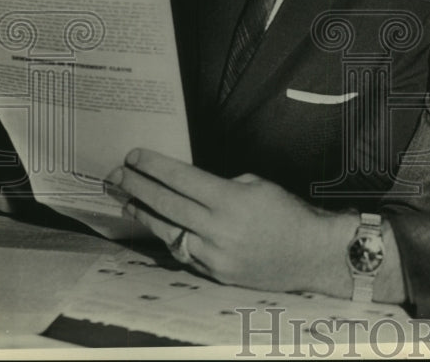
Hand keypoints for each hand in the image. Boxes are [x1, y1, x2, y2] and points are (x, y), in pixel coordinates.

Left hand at [107, 149, 353, 295]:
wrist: (313, 254)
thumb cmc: (290, 213)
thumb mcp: (258, 186)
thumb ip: (223, 187)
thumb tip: (194, 189)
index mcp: (231, 201)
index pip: (182, 179)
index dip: (155, 167)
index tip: (135, 155)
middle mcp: (219, 229)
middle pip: (167, 204)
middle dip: (138, 187)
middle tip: (116, 174)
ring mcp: (215, 255)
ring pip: (168, 231)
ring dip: (144, 214)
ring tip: (125, 200)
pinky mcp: (215, 273)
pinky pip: (185, 252)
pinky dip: (169, 236)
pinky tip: (157, 225)